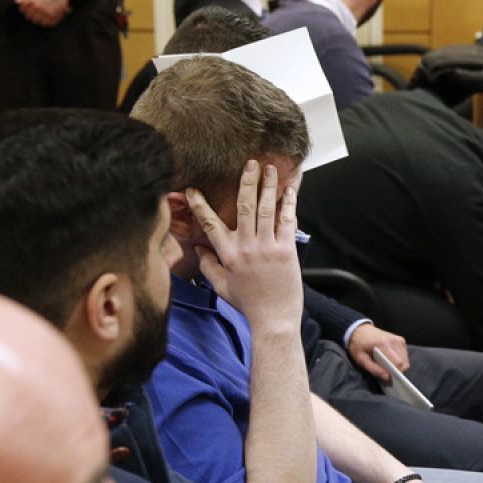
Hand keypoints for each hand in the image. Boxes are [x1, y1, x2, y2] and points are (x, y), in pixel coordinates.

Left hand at [15, 0, 73, 26]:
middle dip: (31, 15)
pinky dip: (46, 22)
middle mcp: (38, 7)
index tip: (27, 8)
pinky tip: (47, 17)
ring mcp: (46, 13)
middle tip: (35, 11)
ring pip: (37, 22)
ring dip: (38, 19)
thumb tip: (17, 2)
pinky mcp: (54, 16)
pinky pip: (47, 24)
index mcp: (31, 1)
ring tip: (41, 15)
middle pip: (29, 18)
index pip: (22, 10)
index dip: (24, 9)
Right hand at [187, 160, 303, 334]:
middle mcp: (246, 247)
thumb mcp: (221, 287)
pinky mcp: (286, 250)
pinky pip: (287, 221)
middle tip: (249, 163)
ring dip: (268, 186)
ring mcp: (267, 247)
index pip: (210, 224)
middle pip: (244, 206)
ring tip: (270, 169)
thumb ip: (208, 265)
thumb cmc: (248, 304)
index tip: (193, 189)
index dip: (199, 204)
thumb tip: (199, 248)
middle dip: (246, 182)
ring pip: (266, 209)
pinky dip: (288, 204)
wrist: (273, 319)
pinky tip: (289, 190)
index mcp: (228, 255)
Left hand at [349, 323, 410, 381]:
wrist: (360, 330)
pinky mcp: (401, 340)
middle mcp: (394, 341)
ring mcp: (399, 340)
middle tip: (386, 372)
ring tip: (387, 365)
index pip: (398, 363)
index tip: (389, 378)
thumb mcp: (360, 359)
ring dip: (398, 366)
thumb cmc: (358, 345)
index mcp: (383, 344)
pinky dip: (399, 360)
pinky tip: (390, 359)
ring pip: (405, 360)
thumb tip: (387, 377)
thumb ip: (373, 369)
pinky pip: (405, 355)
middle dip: (397, 371)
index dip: (395, 373)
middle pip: (404, 363)